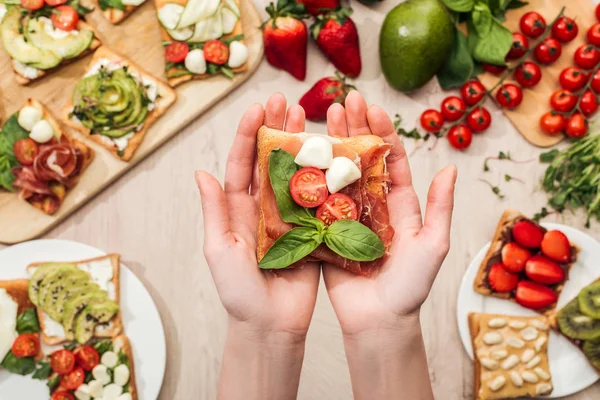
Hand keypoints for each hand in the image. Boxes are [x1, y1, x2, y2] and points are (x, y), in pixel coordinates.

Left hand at [196, 94, 319, 398]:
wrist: (271, 324)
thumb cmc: (239, 292)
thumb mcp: (221, 250)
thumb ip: (215, 212)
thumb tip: (201, 172)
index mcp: (239, 208)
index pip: (241, 163)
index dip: (247, 134)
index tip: (257, 108)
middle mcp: (263, 207)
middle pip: (269, 160)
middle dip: (275, 129)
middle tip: (285, 101)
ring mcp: (289, 216)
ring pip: (295, 173)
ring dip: (300, 144)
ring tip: (307, 116)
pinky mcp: (311, 230)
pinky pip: (318, 198)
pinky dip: (324, 175)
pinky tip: (333, 152)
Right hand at [323, 91, 456, 334]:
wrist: (379, 320)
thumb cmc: (410, 287)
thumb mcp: (432, 245)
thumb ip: (439, 209)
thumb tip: (451, 169)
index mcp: (399, 204)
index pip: (390, 159)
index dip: (381, 131)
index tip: (371, 107)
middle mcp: (372, 205)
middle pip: (361, 159)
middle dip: (353, 128)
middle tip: (341, 101)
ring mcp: (347, 216)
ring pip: (337, 174)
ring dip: (330, 146)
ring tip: (319, 119)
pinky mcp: (326, 232)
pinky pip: (316, 202)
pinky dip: (308, 179)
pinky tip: (298, 156)